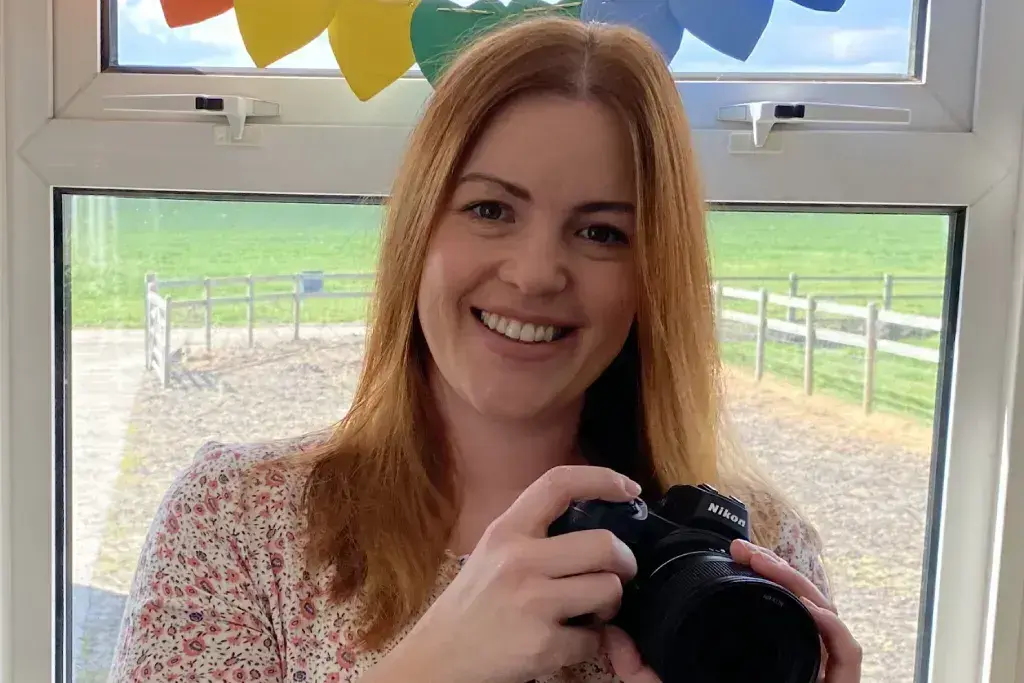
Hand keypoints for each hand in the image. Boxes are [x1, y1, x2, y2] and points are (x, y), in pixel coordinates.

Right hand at [390, 465, 640, 682]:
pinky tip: (566, 641)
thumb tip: (595, 524)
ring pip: (609, 590)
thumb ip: (534, 534)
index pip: (558, 483)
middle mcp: (519, 560)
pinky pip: (594, 638)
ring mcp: (532, 602)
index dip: (601, 478)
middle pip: (604, 545)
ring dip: (609, 604)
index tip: (629, 488)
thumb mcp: (492, 553)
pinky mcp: (542, 644)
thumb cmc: (473, 605)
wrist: (437, 659)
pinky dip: (588, 644)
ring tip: (588, 610)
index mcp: (506, 531)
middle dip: (624, 562)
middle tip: (618, 572)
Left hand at [601, 540, 862, 682]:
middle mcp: (791, 659)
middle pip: (798, 603)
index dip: (761, 573)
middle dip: (777, 568)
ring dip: (799, 583)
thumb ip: (638, 669)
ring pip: (822, 617)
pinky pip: (847, 653)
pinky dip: (832, 625)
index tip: (734, 551)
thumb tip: (612, 632)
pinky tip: (806, 606)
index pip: (771, 604)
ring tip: (765, 564)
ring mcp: (815, 674)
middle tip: (745, 549)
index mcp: (760, 656)